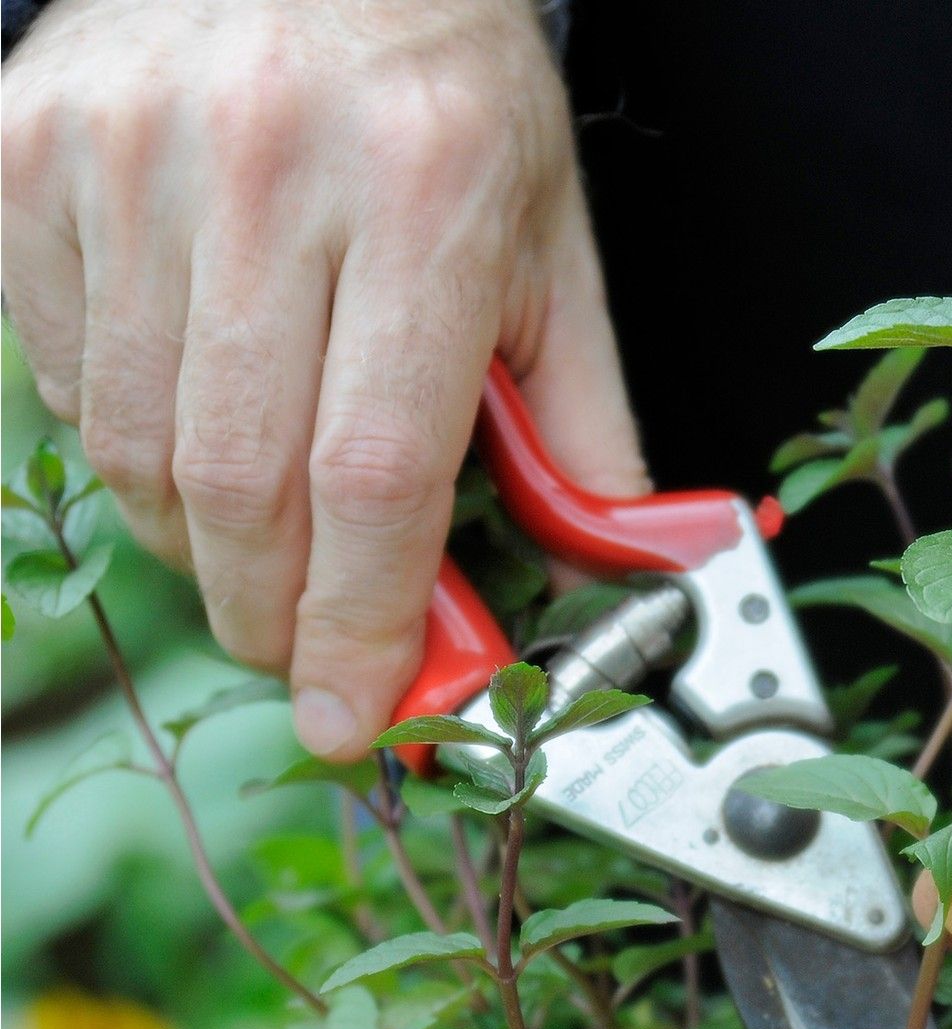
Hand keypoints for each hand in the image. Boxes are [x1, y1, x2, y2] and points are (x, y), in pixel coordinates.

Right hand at [3, 0, 646, 757]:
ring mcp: (125, 151)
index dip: (363, 623)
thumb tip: (602, 581)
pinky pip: (63, 372)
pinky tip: (199, 405)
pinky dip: (131, 437)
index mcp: (427, 189)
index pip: (378, 471)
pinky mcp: (24, 151)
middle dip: (275, 613)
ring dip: (203, 539)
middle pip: (244, 484)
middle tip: (308, 646)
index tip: (357, 716)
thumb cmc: (450, 98)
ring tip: (265, 529)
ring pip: (139, 447)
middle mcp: (264, 162)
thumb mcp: (550, 250)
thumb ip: (576, 428)